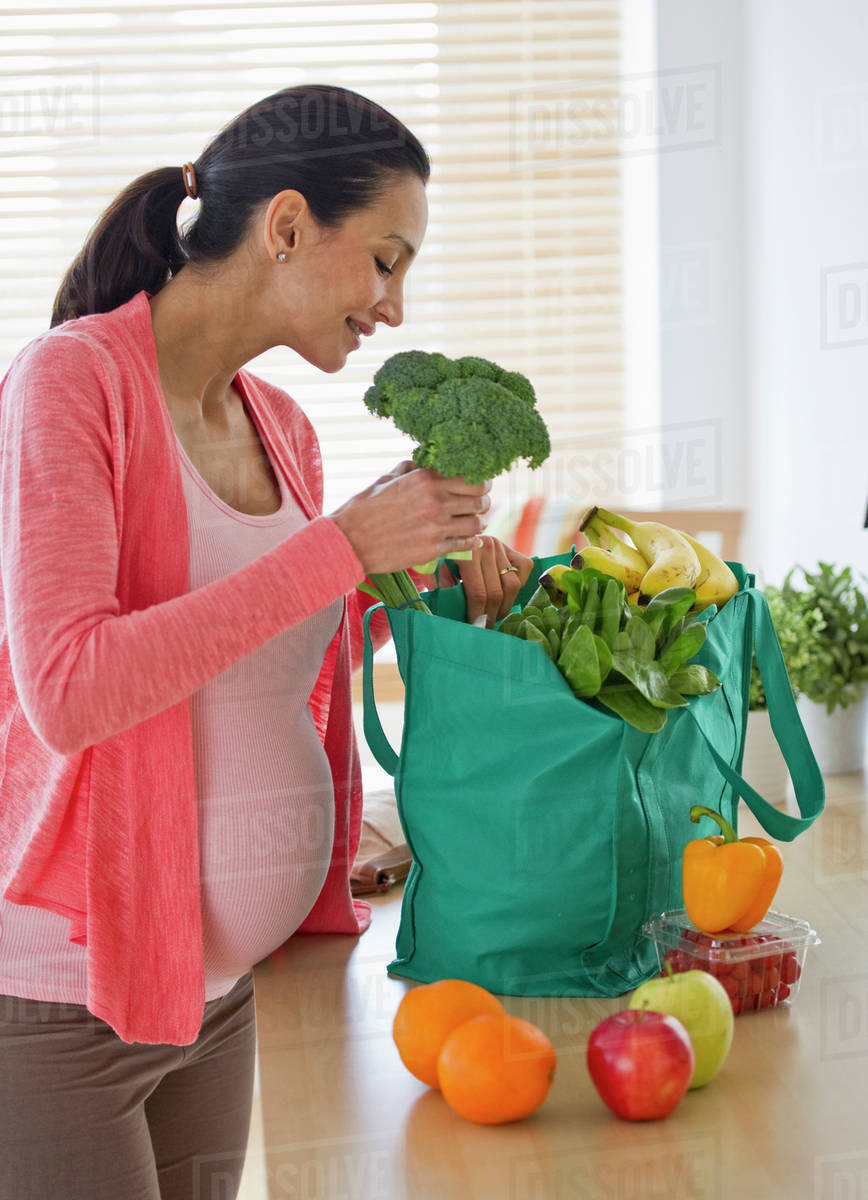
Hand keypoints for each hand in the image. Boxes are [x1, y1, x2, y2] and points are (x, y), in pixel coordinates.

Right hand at [330, 465, 491, 574]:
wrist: (349, 542)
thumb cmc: (363, 509)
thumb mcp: (385, 480)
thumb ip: (408, 469)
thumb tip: (421, 462)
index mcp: (425, 479)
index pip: (470, 477)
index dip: (480, 481)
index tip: (479, 484)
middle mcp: (435, 500)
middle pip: (479, 499)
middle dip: (483, 500)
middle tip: (480, 503)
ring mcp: (436, 526)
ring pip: (476, 522)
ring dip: (479, 522)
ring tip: (476, 522)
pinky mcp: (433, 549)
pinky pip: (466, 544)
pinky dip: (472, 541)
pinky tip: (472, 539)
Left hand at [439, 535, 533, 627]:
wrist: (456, 536)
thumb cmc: (446, 558)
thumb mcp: (439, 570)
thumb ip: (445, 587)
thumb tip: (454, 610)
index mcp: (466, 554)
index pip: (478, 593)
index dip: (478, 615)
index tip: (476, 628)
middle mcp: (487, 547)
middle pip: (496, 592)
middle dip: (492, 615)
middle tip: (486, 626)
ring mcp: (502, 547)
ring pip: (513, 585)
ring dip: (506, 606)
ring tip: (496, 615)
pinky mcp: (513, 549)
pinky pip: (523, 571)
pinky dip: (519, 587)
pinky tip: (507, 595)